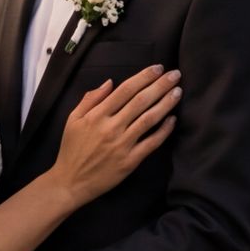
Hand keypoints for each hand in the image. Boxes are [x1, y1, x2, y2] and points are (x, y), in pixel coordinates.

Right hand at [51, 64, 181, 201]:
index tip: (158, 68)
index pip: (125, 90)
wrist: (71, 182)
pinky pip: (151, 143)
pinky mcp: (130, 161)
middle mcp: (111, 127)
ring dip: (166, 103)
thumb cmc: (71, 150)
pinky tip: (172, 120)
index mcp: (97, 115)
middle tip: (176, 75)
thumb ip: (90, 99)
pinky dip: (164, 131)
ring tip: (178, 92)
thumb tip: (109, 82)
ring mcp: (122, 145)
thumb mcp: (73, 120)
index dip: (144, 77)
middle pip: (141, 101)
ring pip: (149, 119)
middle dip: (160, 85)